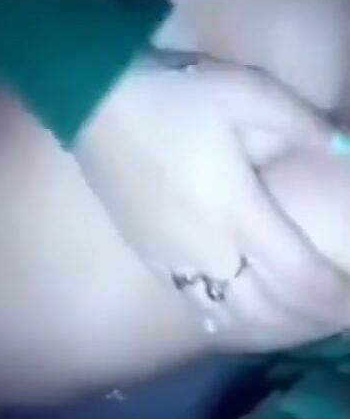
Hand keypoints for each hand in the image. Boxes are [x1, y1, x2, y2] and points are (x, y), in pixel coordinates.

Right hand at [75, 55, 348, 343]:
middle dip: (310, 319)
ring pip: (232, 315)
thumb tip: (344, 146)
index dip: (335, 299)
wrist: (94, 105)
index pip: (299, 276)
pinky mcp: (150, 256)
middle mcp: (208, 248)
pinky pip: (196, 305)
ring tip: (298, 319)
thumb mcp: (245, 92)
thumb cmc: (173, 96)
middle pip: (269, 309)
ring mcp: (173, 260)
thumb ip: (301, 124)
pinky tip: (243, 312)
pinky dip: (231, 319)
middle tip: (337, 314)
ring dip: (273, 325)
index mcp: (237, 211)